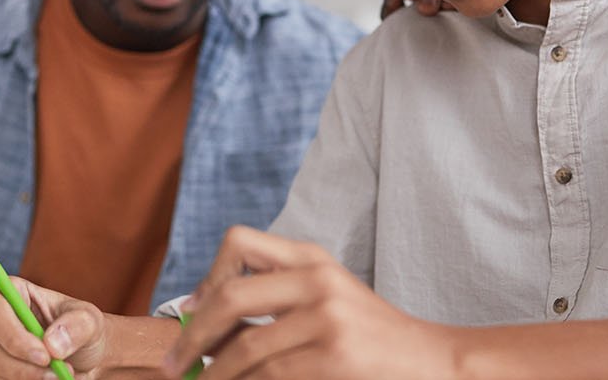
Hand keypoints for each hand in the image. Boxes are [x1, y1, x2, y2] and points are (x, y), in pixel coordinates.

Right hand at [0, 276, 107, 378]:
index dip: (14, 337)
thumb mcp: (89, 320)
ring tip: (57, 376)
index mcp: (7, 292)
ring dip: (25, 379)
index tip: (44, 356)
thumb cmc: (78, 330)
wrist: (78, 357)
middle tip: (57, 374)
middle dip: (23, 366)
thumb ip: (76, 325)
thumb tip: (52, 342)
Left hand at [163, 226, 462, 378]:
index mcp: (313, 258)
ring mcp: (327, 317)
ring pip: (244, 347)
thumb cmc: (373, 338)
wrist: (434, 362)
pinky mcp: (333, 355)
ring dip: (214, 375)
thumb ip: (280, 300)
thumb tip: (208, 325)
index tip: (192, 310)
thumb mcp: (329, 300)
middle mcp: (317, 279)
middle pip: (230, 296)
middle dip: (193, 336)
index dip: (206, 276)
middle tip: (174, 363)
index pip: (238, 242)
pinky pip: (268, 374)